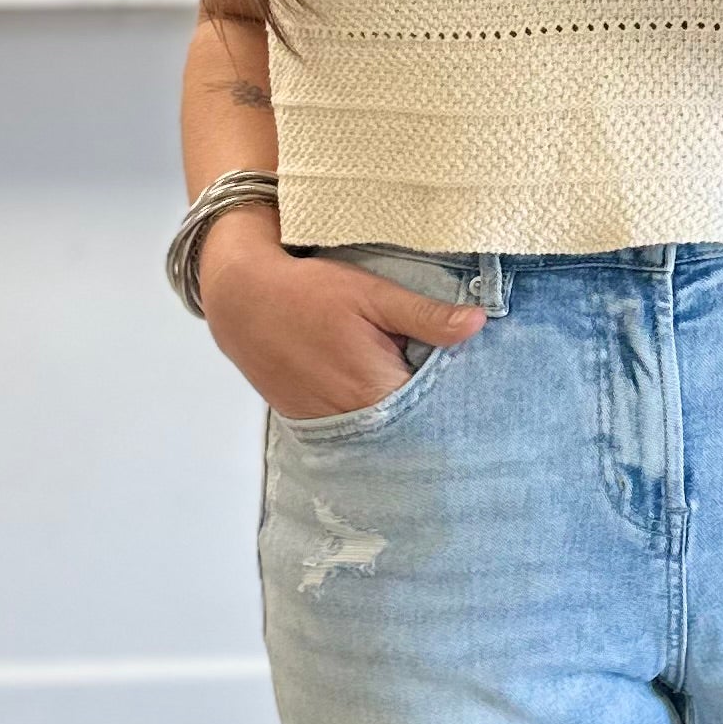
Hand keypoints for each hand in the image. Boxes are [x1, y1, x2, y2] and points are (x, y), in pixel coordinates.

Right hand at [197, 205, 485, 419]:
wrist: (243, 301)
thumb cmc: (309, 292)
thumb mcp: (373, 294)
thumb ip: (426, 315)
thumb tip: (478, 323)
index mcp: (378, 389)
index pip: (438, 410)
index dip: (457, 397)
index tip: (473, 384)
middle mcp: (354, 419)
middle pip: (412, 426)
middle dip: (431, 408)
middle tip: (442, 382)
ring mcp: (330, 426)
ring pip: (384, 431)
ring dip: (400, 413)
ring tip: (408, 383)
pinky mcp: (311, 424)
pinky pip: (355, 429)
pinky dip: (371, 416)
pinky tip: (374, 391)